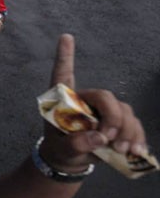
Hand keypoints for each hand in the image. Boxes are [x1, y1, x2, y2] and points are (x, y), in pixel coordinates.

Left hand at [39, 35, 146, 172]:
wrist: (70, 161)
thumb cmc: (60, 149)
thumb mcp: (62, 150)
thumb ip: (75, 144)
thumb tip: (98, 137)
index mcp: (65, 101)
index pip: (63, 75)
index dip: (64, 56)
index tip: (65, 36)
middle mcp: (86, 100)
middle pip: (105, 97)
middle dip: (112, 118)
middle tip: (108, 139)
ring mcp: (104, 111)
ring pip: (124, 111)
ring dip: (127, 131)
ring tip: (120, 149)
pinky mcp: (119, 123)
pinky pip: (134, 123)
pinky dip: (137, 137)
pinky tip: (135, 150)